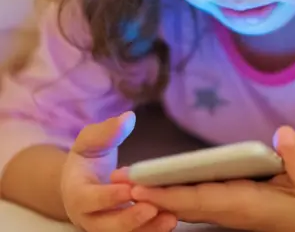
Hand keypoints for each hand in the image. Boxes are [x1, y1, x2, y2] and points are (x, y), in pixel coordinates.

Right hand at [61, 112, 176, 231]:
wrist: (82, 185)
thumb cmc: (87, 161)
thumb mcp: (90, 142)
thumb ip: (106, 132)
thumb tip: (127, 118)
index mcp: (77, 195)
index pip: (89, 199)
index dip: (108, 196)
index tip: (129, 188)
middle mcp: (89, 218)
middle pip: (107, 226)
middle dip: (130, 219)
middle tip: (152, 207)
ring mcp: (106, 229)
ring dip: (147, 229)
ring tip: (170, 218)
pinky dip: (154, 230)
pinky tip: (173, 219)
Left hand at [130, 126, 294, 231]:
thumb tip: (283, 134)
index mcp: (245, 203)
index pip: (198, 198)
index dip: (168, 192)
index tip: (138, 185)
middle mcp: (230, 210)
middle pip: (183, 204)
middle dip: (151, 194)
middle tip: (117, 181)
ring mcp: (228, 212)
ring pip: (186, 206)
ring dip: (158, 195)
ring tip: (130, 181)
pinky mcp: (230, 208)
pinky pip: (195, 204)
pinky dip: (174, 197)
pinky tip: (160, 188)